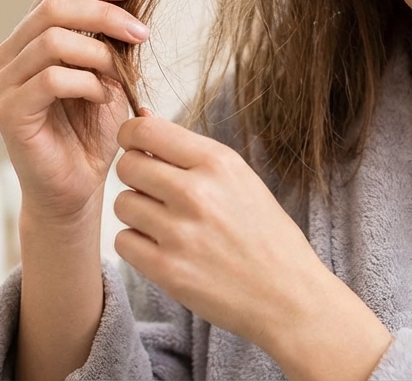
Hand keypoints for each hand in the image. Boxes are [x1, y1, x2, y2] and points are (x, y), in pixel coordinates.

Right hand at [0, 0, 147, 228]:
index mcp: (28, 40)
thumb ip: (109, 40)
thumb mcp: (107, 76)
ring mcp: (3, 84)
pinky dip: (87, 83)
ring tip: (120, 76)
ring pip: (51, 40)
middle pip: (52, 8)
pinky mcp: (10, 112)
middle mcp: (8, 56)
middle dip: (104, 14)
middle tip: (140, 33)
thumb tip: (129, 0)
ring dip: (98, 53)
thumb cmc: (90, 134)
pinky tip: (104, 98)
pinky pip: (52, 79)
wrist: (75, 190)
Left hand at [111, 112, 392, 380]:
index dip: (132, 136)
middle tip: (157, 192)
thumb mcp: (239, 179)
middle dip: (136, 176)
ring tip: (168, 225)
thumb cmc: (265, 235)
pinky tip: (165, 249)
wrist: (288, 295)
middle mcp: (196, 192)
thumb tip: (141, 116)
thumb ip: (190, 153)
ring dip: (138, 213)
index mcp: (218, 162)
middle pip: (127, 165)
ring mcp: (179, 232)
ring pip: (123, 204)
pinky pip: (123, 242)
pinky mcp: (167, 270)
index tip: (136, 147)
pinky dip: (138, 245)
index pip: (144, 130)